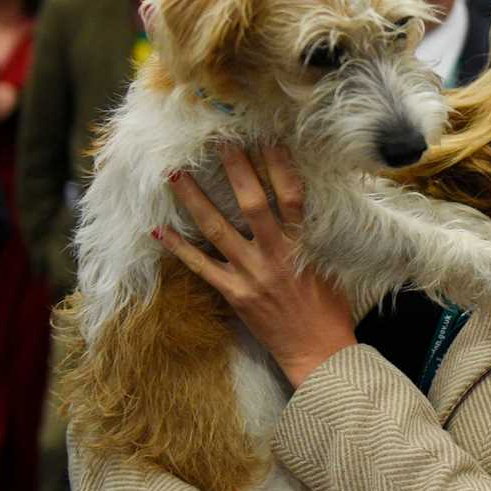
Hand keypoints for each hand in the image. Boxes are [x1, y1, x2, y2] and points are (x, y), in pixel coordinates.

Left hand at [155, 145, 355, 386]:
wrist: (318, 352)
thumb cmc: (330, 309)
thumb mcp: (329, 265)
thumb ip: (312, 236)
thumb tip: (301, 206)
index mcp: (303, 245)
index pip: (292, 196)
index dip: (280, 165)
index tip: (267, 138)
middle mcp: (275, 255)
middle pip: (252, 203)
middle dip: (235, 170)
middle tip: (218, 141)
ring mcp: (250, 274)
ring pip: (218, 229)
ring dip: (195, 200)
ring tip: (174, 174)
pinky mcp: (234, 294)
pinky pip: (201, 267)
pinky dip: (180, 248)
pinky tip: (160, 229)